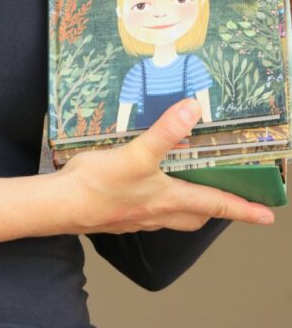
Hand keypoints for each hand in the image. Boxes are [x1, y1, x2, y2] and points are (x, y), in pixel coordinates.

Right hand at [50, 99, 274, 234]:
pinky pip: (149, 214)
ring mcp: (138, 217)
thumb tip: (192, 109)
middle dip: (215, 210)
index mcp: (168, 199)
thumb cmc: (98, 185)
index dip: (243, 209)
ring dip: (187, 207)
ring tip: (190, 193)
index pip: (215, 204)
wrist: (61, 205)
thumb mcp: (136, 154)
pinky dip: (158, 204)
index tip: (267, 216)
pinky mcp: (120, 215)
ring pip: (173, 217)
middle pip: (196, 216)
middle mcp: (157, 212)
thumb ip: (165, 132)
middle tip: (229, 202)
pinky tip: (146, 191)